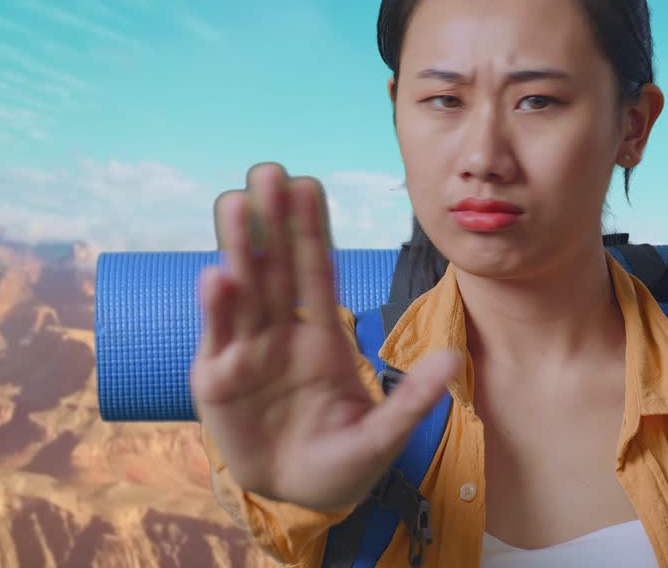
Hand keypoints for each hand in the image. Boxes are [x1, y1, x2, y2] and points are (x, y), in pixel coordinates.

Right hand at [190, 162, 459, 509]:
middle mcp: (281, 336)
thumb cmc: (344, 462)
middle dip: (272, 222)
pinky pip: (219, 340)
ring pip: (243, 292)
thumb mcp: (383, 436)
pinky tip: (216, 275)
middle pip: (276, 269)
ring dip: (237, 248)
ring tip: (234, 202)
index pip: (316, 273)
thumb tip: (451, 359)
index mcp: (322, 339)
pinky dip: (217, 310)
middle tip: (268, 170)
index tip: (308, 184)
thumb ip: (412, 399)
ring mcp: (247, 355)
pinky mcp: (217, 382)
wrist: (298, 497)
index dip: (311, 230)